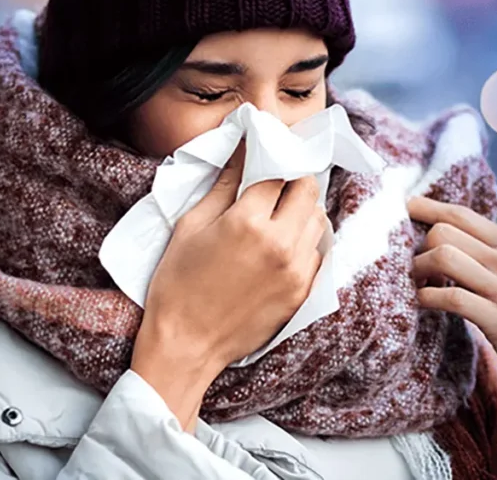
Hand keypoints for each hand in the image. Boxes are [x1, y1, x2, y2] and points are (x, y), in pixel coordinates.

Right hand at [131, 143, 325, 429]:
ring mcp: (297, 270)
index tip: (264, 159)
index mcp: (248, 222)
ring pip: (318, 220)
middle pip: (308, 191)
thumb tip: (243, 150)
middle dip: (292, 182)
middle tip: (273, 188)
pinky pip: (317, 253)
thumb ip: (223, 185)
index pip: (278, 172)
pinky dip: (305, 242)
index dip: (271, 160)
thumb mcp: (191, 226)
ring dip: (302, 211)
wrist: (186, 345)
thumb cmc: (178, 283)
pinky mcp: (303, 292)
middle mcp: (281, 243)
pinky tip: (280, 247)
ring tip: (277, 218)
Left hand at [408, 196, 496, 454]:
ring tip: (416, 285)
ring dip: (418, 270)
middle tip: (414, 270)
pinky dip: (426, 297)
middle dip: (419, 248)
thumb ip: (488, 255)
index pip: (460, 213)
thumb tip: (441, 235)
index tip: (402, 208)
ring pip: (443, 256)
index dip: (425, 208)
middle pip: (443, 232)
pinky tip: (422, 303)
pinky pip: (450, 297)